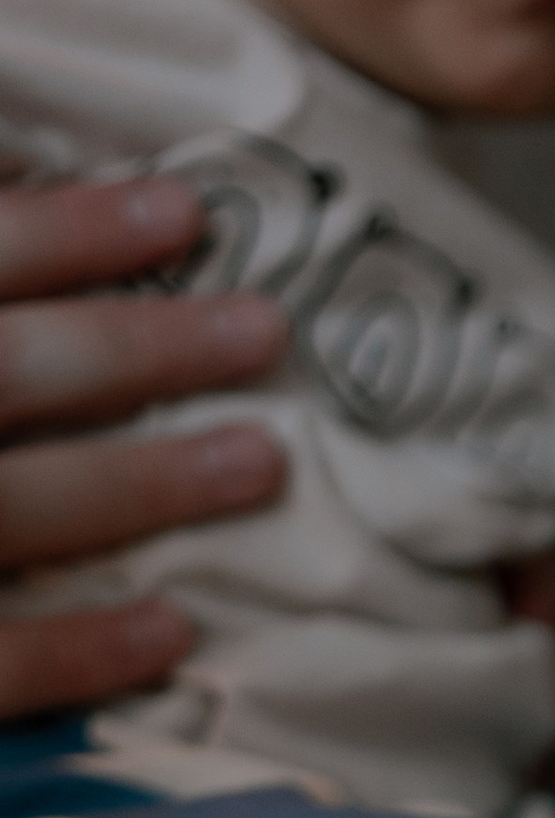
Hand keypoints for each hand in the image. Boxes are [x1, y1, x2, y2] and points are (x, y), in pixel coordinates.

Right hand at [0, 173, 288, 720]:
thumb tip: (21, 169)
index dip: (68, 229)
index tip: (186, 209)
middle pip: (4, 369)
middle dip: (137, 347)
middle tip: (266, 330)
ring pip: (16, 508)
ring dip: (143, 481)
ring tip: (262, 461)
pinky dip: (82, 648)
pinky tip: (178, 632)